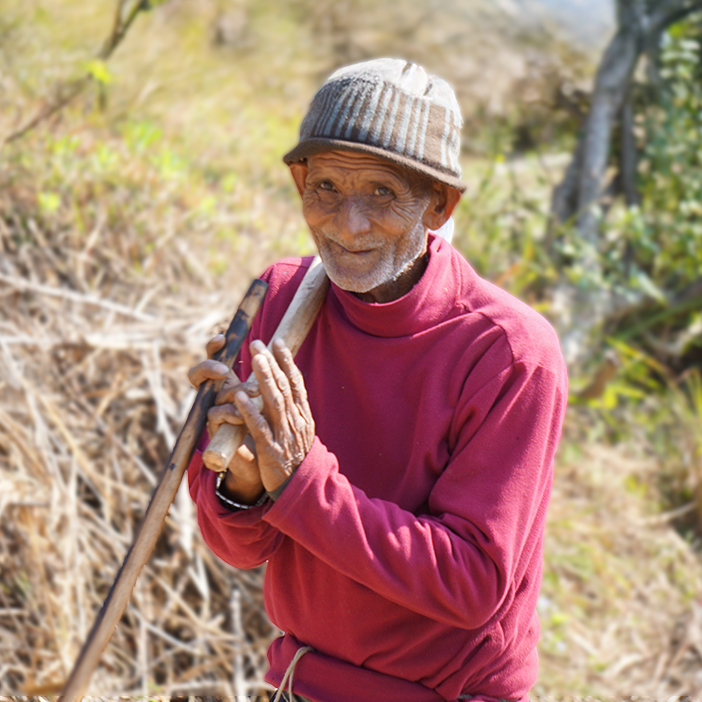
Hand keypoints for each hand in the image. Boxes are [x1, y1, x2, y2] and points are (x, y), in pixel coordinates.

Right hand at [188, 334, 263, 502]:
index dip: (214, 347)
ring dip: (233, 393)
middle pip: (201, 373)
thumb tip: (280, 347)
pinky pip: (218, 417)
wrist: (262, 462)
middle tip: (225, 371)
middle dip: (211, 368)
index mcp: (231, 382)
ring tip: (249, 394)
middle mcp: (218, 394)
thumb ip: (271, 376)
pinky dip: (231, 414)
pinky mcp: (216, 430)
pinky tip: (239, 416)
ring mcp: (215, 411)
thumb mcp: (270, 398)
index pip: (216, 358)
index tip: (222, 337)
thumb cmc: (267, 426)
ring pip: (217, 394)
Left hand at [234, 338, 314, 492]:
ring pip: (274, 402)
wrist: (302, 491)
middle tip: (258, 343)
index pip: (296, 383)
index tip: (277, 342)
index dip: (287, 361)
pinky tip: (240, 396)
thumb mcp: (301, 432)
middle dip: (271, 363)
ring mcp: (284, 435)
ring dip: (263, 379)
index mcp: (303, 416)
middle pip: (284, 387)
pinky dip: (250, 411)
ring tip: (254, 360)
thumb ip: (294, 412)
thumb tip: (288, 388)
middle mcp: (296, 422)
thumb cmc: (297, 460)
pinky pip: (259, 428)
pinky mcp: (271, 450)